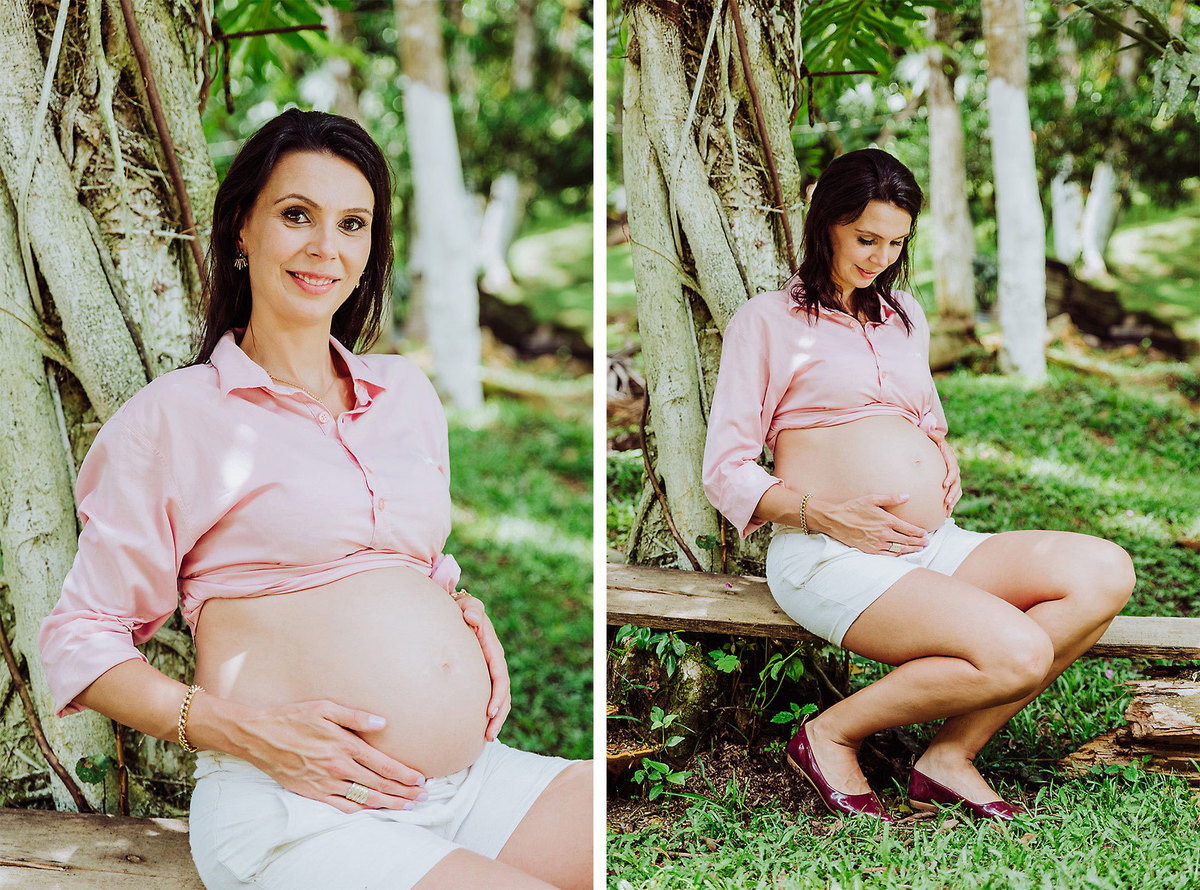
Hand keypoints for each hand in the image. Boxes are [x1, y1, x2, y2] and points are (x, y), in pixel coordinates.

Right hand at [236, 700, 426, 812]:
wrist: (260, 737)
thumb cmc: (293, 718)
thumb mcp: (325, 708)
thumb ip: (356, 716)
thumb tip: (383, 722)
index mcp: (345, 746)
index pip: (383, 765)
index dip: (404, 775)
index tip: (420, 781)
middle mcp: (338, 767)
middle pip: (378, 785)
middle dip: (403, 793)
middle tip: (422, 798)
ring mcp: (325, 783)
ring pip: (363, 798)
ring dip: (388, 804)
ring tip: (406, 808)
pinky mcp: (313, 793)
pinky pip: (341, 806)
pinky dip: (360, 811)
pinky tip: (372, 811)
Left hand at [455, 592, 510, 741]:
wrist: (453, 611)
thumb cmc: (458, 608)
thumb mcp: (465, 604)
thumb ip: (470, 608)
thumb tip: (472, 618)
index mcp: (491, 648)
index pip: (499, 674)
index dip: (497, 695)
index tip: (488, 712)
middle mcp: (493, 661)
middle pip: (503, 692)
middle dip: (499, 715)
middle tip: (489, 735)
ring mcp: (487, 670)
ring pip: (499, 698)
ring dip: (496, 719)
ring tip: (487, 738)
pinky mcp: (479, 676)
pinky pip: (487, 697)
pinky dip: (487, 714)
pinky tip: (478, 729)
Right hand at [818, 493, 929, 554]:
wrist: (835, 520)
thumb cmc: (853, 508)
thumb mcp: (872, 498)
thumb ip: (891, 498)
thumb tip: (907, 496)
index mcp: (886, 520)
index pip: (909, 529)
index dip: (919, 532)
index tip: (925, 533)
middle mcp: (884, 534)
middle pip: (907, 541)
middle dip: (919, 542)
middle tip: (927, 543)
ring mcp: (877, 543)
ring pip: (899, 549)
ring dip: (911, 550)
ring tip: (919, 549)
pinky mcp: (870, 550)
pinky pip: (888, 555)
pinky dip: (897, 556)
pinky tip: (902, 554)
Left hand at [929, 432, 961, 512]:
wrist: (939, 448)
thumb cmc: (935, 444)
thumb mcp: (936, 439)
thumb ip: (935, 436)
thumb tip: (931, 431)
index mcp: (951, 461)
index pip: (953, 470)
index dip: (950, 478)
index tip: (944, 484)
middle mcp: (955, 470)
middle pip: (956, 484)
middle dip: (952, 493)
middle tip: (946, 502)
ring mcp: (955, 478)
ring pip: (957, 491)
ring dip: (953, 501)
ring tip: (948, 510)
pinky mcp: (952, 484)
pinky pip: (955, 495)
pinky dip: (952, 504)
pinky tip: (946, 513)